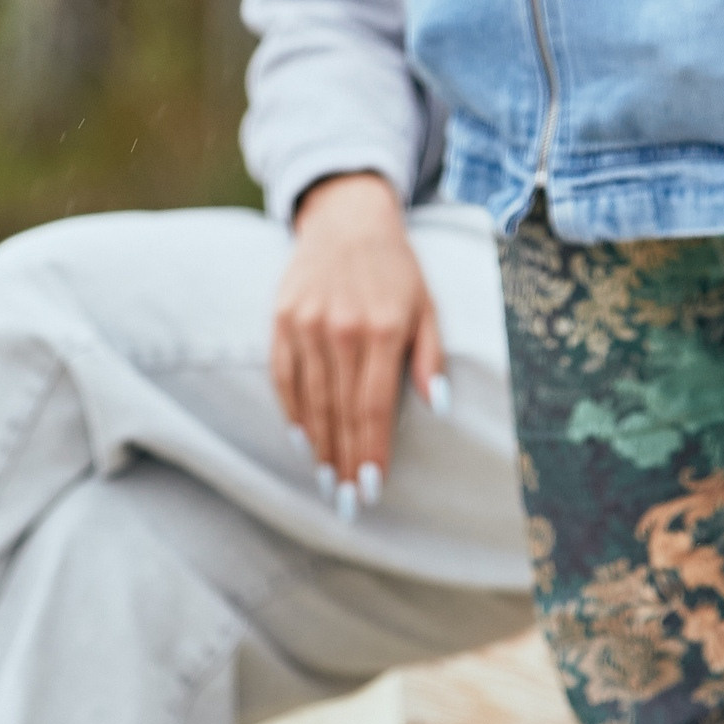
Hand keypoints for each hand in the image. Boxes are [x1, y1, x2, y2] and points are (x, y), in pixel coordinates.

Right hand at [269, 173, 443, 520]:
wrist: (348, 220)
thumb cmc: (398, 270)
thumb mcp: (428, 307)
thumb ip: (432, 357)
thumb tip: (441, 406)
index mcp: (380, 331)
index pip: (372, 406)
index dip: (371, 451)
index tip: (371, 489)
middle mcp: (339, 330)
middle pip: (339, 412)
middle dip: (344, 462)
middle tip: (346, 504)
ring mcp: (305, 324)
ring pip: (309, 400)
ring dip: (318, 446)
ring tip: (326, 481)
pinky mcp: (281, 319)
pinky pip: (283, 376)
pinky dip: (291, 411)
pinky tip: (301, 440)